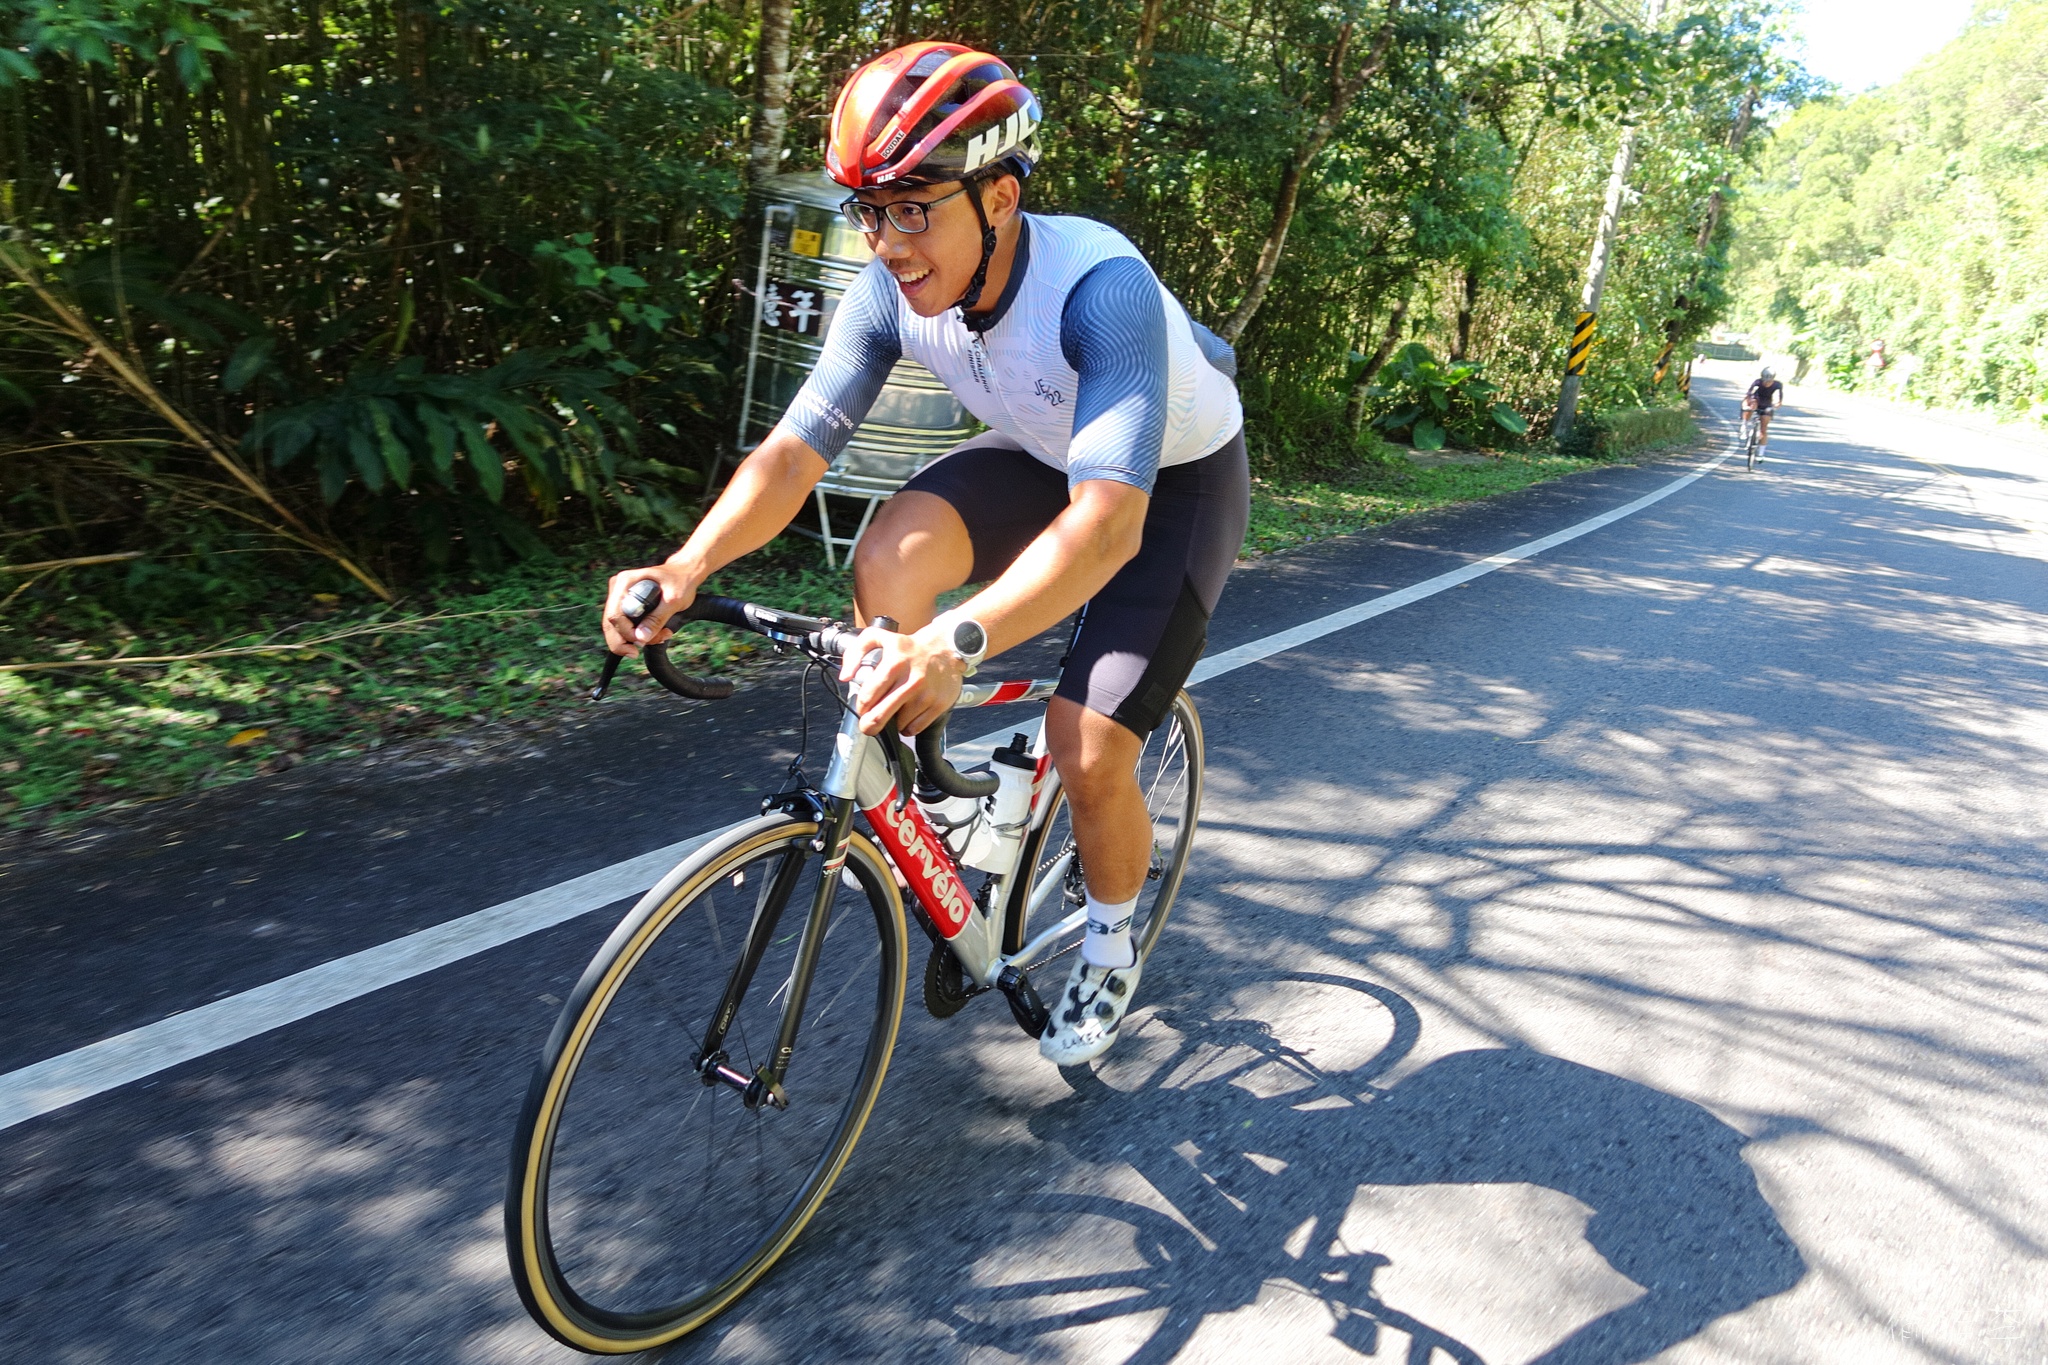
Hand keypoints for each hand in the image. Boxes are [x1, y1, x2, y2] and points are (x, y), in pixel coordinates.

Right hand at [601, 562, 697, 655]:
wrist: (684, 573)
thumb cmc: (681, 581)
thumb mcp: (674, 600)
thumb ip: (657, 619)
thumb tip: (640, 638)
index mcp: (626, 582)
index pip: (615, 615)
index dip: (626, 633)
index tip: (642, 642)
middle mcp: (618, 588)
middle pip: (610, 623)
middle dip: (628, 641)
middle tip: (644, 648)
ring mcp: (620, 596)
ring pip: (616, 627)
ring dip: (635, 639)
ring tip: (660, 636)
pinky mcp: (625, 604)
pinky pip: (623, 625)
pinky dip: (637, 635)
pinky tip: (655, 634)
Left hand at [838, 621, 966, 736]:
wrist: (946, 648)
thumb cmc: (908, 647)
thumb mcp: (878, 637)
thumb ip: (855, 652)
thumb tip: (845, 676)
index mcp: (894, 663)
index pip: (867, 697)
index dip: (861, 706)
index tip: (863, 708)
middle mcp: (911, 681)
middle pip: (880, 716)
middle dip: (869, 725)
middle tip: (868, 726)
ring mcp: (926, 695)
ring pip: (898, 724)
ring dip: (893, 721)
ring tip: (896, 709)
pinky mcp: (938, 705)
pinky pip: (914, 729)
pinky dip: (908, 727)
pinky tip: (908, 714)